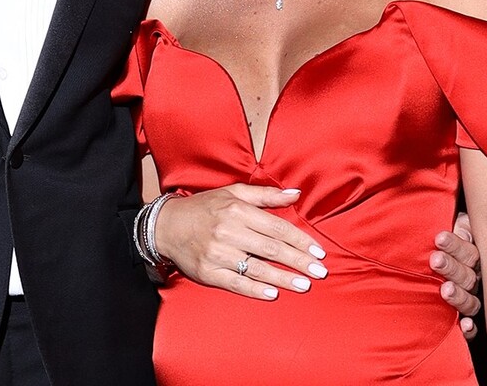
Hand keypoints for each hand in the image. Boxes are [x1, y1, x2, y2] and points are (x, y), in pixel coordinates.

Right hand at [154, 185, 327, 300]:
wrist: (167, 226)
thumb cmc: (205, 207)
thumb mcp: (233, 193)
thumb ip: (266, 195)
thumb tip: (296, 194)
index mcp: (237, 210)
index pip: (277, 228)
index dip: (300, 240)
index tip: (318, 251)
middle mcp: (228, 231)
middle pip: (271, 250)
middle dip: (299, 261)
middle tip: (319, 272)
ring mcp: (217, 254)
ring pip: (257, 268)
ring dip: (283, 279)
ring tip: (303, 285)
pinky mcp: (207, 272)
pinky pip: (236, 283)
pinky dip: (255, 289)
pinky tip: (273, 294)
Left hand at [430, 212, 481, 338]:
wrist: (439, 255)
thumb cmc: (446, 237)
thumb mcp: (454, 225)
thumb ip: (459, 225)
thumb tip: (458, 223)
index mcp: (474, 255)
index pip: (468, 251)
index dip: (455, 245)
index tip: (438, 238)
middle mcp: (475, 278)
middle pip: (469, 276)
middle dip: (452, 268)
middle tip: (436, 261)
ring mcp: (471, 298)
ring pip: (471, 301)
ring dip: (459, 296)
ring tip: (445, 290)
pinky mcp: (465, 317)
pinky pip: (473, 327)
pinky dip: (470, 328)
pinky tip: (465, 325)